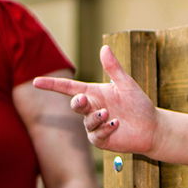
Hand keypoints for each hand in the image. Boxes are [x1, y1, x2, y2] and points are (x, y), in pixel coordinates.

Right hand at [33, 45, 157, 153]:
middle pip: (75, 104)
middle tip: (84, 100)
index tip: (35, 81)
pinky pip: (96, 135)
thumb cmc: (139, 104)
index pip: (68, 88)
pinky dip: (105, 128)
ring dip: (96, 116)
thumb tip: (104, 47)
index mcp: (94, 93)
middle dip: (77, 102)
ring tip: (109, 114)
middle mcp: (92, 108)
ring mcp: (94, 125)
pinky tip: (116, 123)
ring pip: (87, 121)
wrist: (151, 127)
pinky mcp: (101, 140)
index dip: (52, 85)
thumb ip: (113, 68)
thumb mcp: (126, 84)